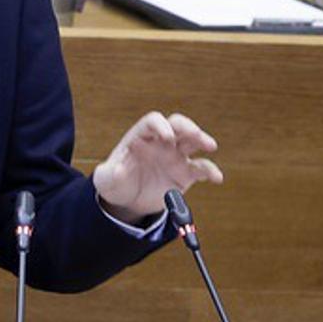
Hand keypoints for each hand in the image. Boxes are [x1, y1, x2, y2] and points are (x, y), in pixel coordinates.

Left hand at [92, 112, 222, 223]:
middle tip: (194, 133)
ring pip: (193, 141)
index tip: (166, 136)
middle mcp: (161, 142)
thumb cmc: (115, 182)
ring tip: (210, 146)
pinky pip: (201, 168)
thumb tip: (119, 169)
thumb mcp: (106, 179)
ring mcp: (175, 156)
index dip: (160, 125)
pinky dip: (211, 171)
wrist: (128, 200)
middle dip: (187, 126)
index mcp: (142, 136)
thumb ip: (110, 173)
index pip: (153, 121)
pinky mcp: (185, 173)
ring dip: (202, 140)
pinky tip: (216, 177)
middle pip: (177, 125)